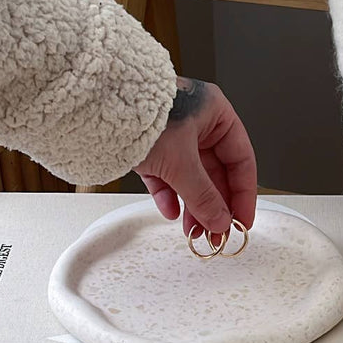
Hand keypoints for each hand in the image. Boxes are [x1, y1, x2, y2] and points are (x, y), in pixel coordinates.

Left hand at [134, 77, 256, 235]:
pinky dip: (169, 195)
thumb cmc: (141, 114)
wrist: (98, 109)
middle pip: (215, 173)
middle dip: (215, 206)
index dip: (244, 193)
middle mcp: (197, 122)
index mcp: (215, 112)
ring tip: (195, 232)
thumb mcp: (181, 161)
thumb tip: (220, 221)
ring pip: (191, 178)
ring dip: (194, 206)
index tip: (242, 220)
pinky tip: (171, 213)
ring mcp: (173, 135)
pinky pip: (166, 176)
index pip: (240, 159)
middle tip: (218, 233)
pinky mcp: (151, 147)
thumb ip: (203, 195)